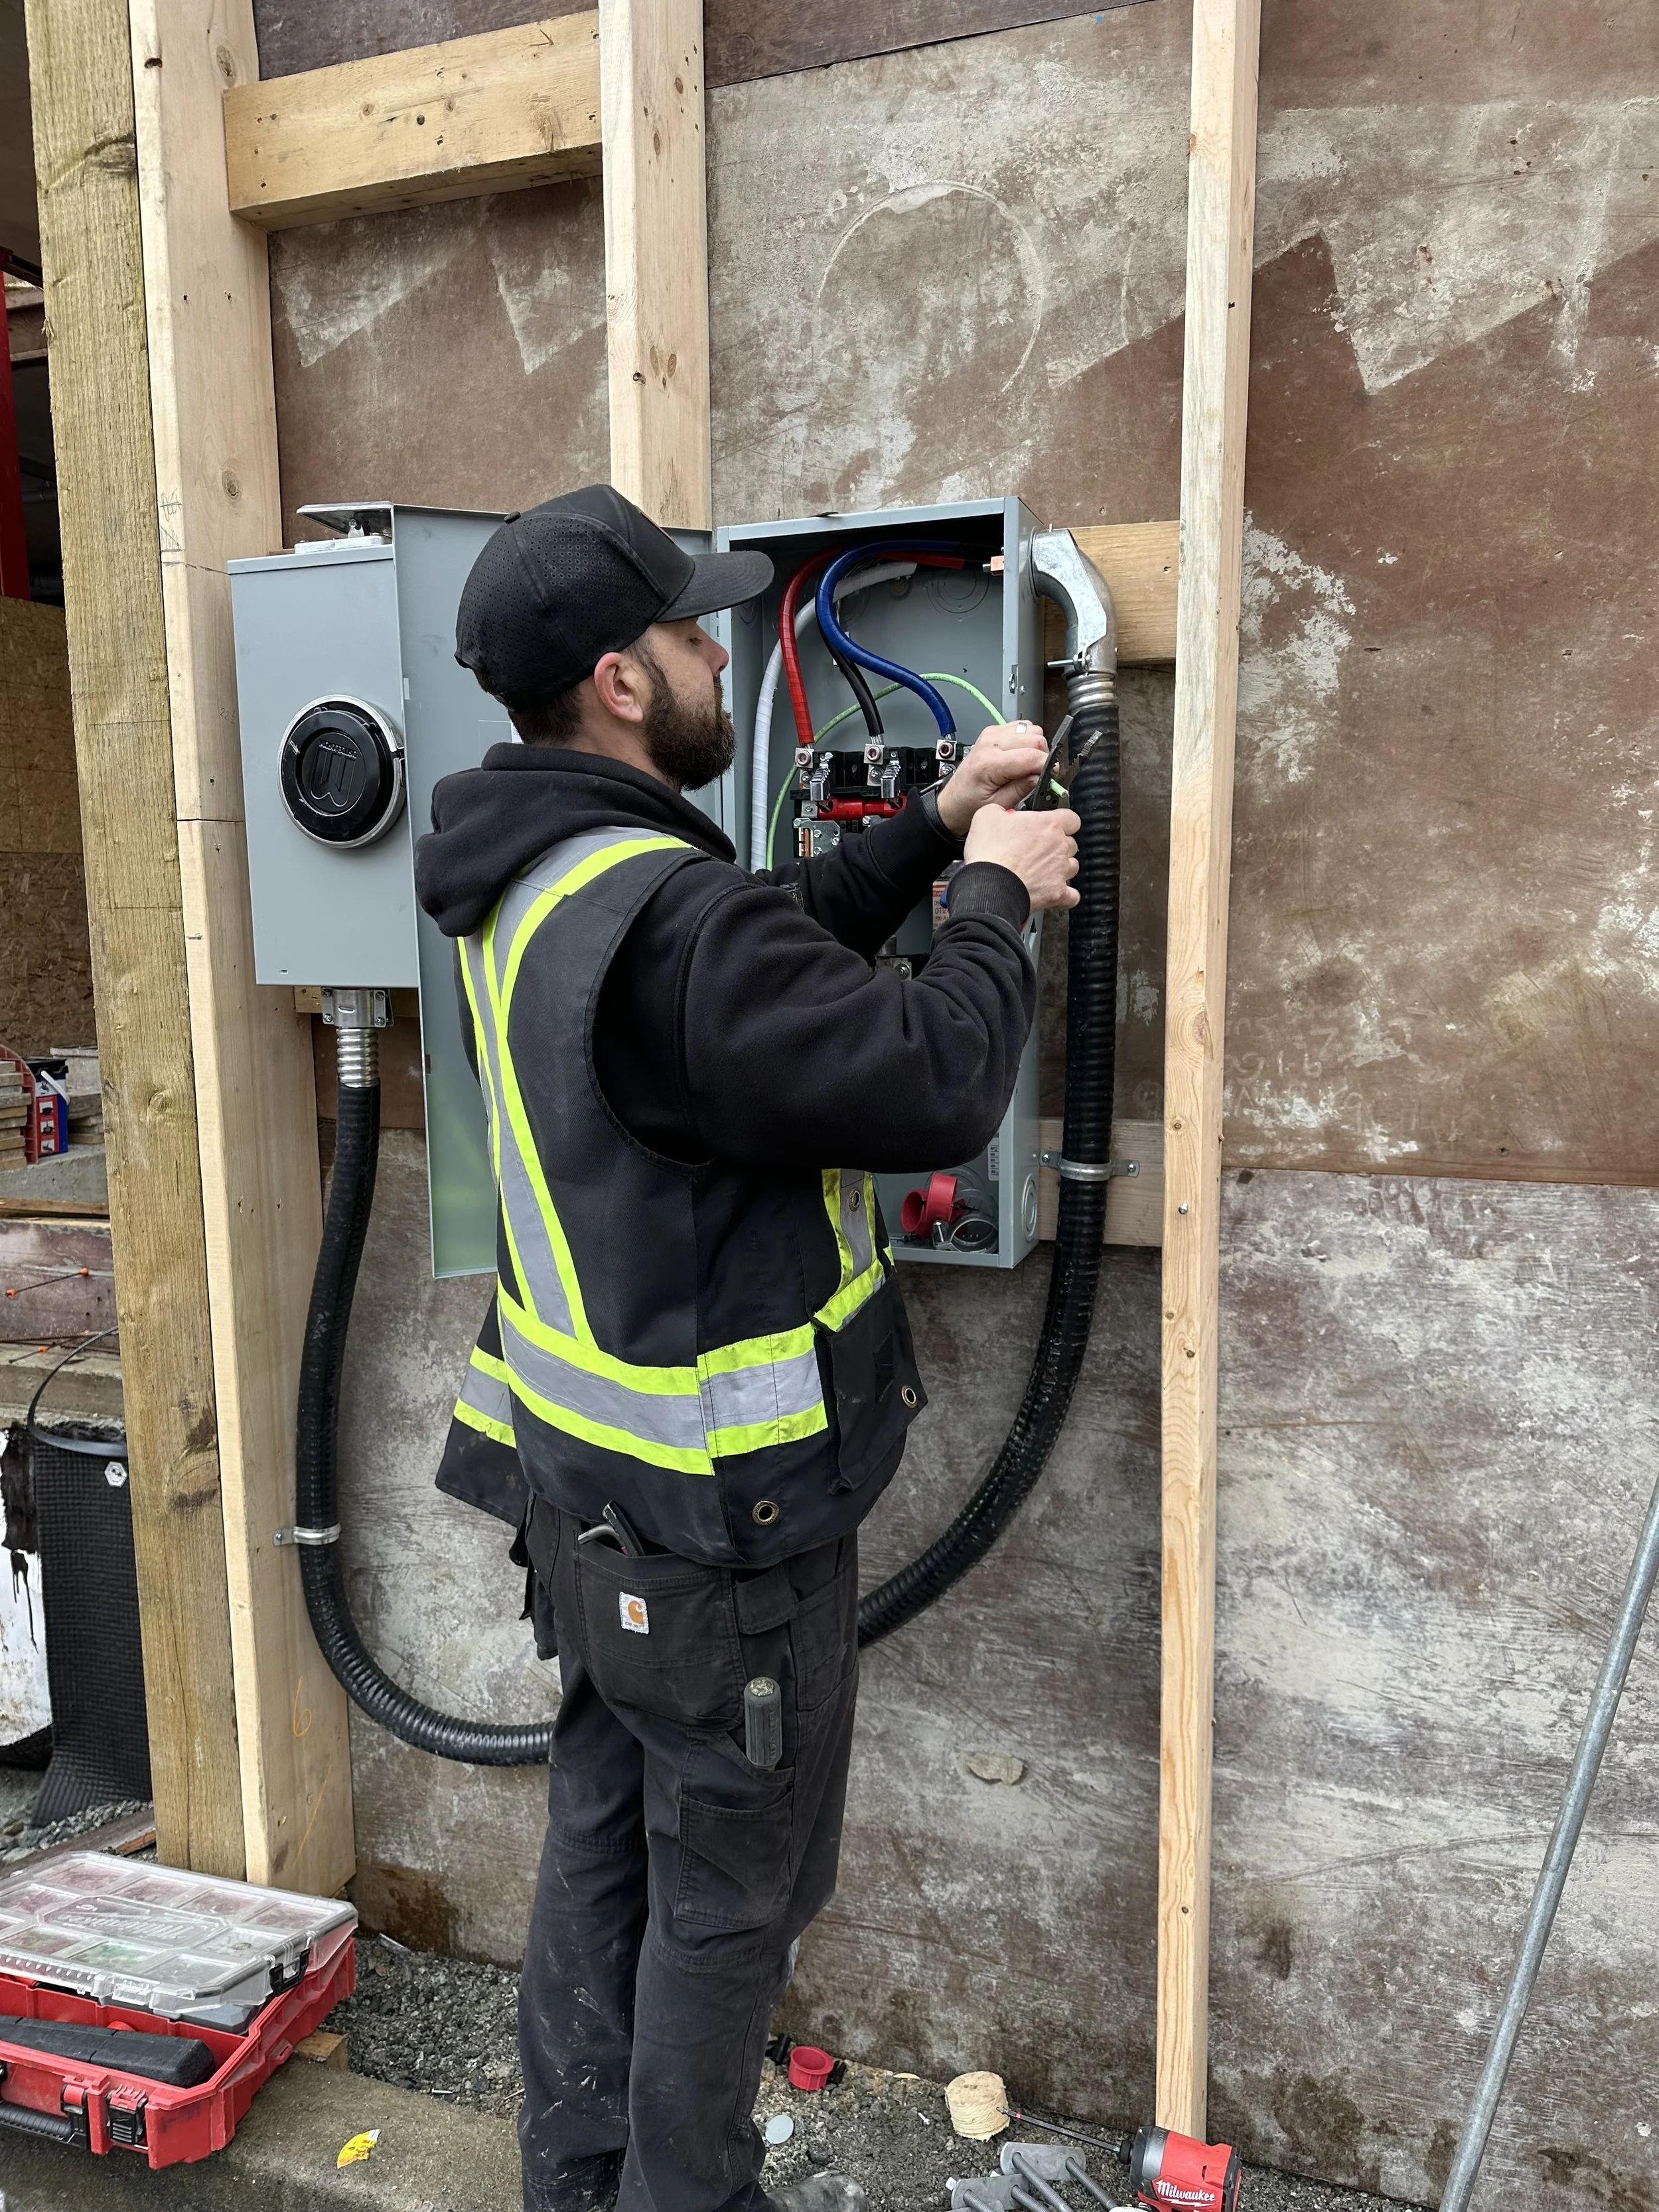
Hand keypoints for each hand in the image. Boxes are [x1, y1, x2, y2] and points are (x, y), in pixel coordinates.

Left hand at [935, 720, 1050, 834]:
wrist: (953, 800)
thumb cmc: (970, 804)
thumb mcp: (999, 805)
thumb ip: (1023, 789)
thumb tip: (1043, 776)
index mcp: (989, 763)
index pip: (1031, 755)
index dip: (1048, 765)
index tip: (1054, 776)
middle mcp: (990, 743)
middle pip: (1035, 738)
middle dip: (1043, 756)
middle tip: (1039, 773)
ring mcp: (992, 734)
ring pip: (1031, 730)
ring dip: (1036, 747)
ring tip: (1028, 765)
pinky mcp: (994, 732)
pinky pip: (1022, 727)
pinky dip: (1027, 740)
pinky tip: (1021, 755)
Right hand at [963, 803, 1079, 910]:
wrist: (990, 886)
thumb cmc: (990, 853)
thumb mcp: (986, 816)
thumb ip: (1001, 811)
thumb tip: (1002, 813)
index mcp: (1047, 825)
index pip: (1071, 818)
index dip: (1063, 821)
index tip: (1052, 825)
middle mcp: (1058, 846)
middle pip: (1071, 843)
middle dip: (1059, 845)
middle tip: (1040, 848)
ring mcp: (1060, 871)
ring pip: (1072, 866)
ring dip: (1061, 867)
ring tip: (1044, 870)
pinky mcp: (1057, 893)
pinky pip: (1072, 895)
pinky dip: (1065, 894)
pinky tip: (1055, 891)